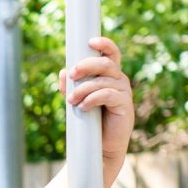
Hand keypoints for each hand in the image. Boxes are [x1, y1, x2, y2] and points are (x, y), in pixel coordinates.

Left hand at [61, 36, 135, 176]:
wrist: (101, 146)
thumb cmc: (90, 120)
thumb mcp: (77, 99)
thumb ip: (70, 86)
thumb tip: (62, 72)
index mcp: (110, 74)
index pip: (112, 53)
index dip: (104, 44)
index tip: (90, 41)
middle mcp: (119, 80)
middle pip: (106, 63)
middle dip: (86, 65)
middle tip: (71, 74)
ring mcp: (124, 92)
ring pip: (103, 80)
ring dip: (83, 89)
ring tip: (70, 100)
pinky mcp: (125, 105)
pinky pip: (107, 95)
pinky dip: (91, 99)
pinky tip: (82, 107)